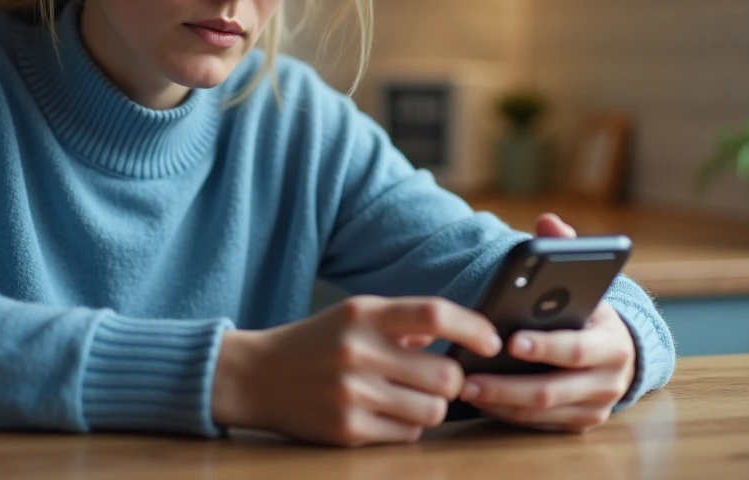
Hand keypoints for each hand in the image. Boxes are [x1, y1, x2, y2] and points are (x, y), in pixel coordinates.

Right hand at [212, 295, 501, 446]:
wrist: (255, 376)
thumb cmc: (315, 343)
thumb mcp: (354, 316)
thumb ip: (403, 323)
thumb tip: (461, 333)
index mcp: (363, 314)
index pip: (434, 314)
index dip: (473, 327)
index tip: (493, 340)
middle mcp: (359, 351)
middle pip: (445, 374)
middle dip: (451, 379)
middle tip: (438, 377)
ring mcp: (352, 394)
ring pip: (432, 411)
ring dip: (431, 406)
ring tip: (408, 397)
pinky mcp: (347, 431)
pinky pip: (406, 435)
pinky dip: (405, 427)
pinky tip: (384, 414)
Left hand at [458, 211, 636, 432]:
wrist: (619, 351)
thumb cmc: (589, 312)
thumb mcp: (587, 282)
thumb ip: (567, 250)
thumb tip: (547, 221)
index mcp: (613, 342)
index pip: (577, 348)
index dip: (546, 347)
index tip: (512, 340)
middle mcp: (610, 379)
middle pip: (554, 389)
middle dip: (508, 384)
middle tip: (470, 377)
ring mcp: (595, 406)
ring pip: (542, 411)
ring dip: (501, 402)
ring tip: (465, 388)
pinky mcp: (580, 423)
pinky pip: (539, 424)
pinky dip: (508, 413)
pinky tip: (480, 400)